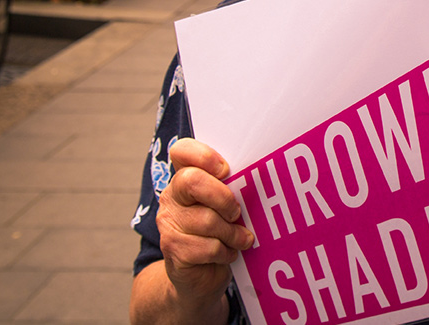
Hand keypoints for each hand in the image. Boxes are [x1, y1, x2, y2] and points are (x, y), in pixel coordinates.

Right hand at [156, 138, 254, 303]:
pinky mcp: (173, 250)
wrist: (198, 277)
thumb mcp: (225, 206)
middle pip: (193, 181)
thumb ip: (232, 188)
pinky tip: (228, 253)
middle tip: (236, 212)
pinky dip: (226, 252)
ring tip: (240, 239)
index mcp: (184, 178)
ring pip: (208, 220)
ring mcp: (169, 224)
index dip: (204, 155)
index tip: (225, 170)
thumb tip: (260, 178)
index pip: (181, 151)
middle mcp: (171, 197)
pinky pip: (209, 247)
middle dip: (223, 197)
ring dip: (233, 233)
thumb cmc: (218, 233)